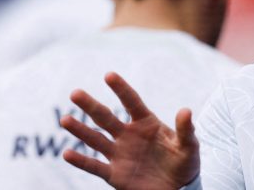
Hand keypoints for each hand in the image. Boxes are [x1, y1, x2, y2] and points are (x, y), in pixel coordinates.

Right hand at [61, 72, 199, 189]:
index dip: (121, 89)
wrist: (178, 188)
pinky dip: (81, 161)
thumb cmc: (185, 162)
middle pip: (106, 118)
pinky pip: (94, 166)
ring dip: (80, 130)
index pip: (131, 102)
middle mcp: (128, 135)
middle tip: (75, 93)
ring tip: (65, 119)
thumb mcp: (189, 145)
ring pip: (95, 140)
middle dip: (91, 106)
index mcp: (147, 123)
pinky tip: (67, 153)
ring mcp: (119, 154)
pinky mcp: (114, 174)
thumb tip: (186, 110)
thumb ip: (185, 129)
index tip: (109, 75)